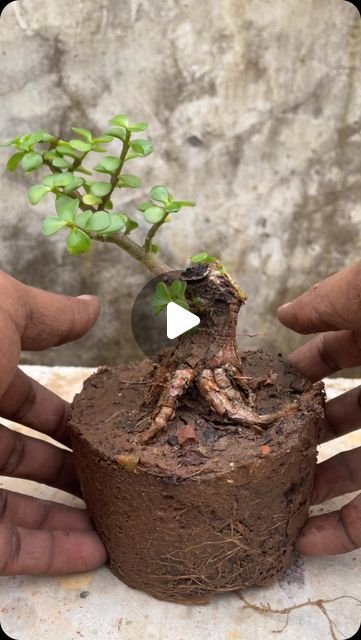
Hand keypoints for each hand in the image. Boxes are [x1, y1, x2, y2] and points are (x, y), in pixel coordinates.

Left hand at [0, 271, 106, 574]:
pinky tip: (91, 553)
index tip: (95, 428)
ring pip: (16, 507)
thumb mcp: (1, 311)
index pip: (21, 401)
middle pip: (21, 457)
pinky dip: (48, 554)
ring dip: (65, 520)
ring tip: (112, 526)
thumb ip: (48, 315)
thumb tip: (91, 307)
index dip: (60, 415)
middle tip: (106, 479)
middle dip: (65, 469)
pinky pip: (5, 547)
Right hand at [277, 260, 360, 554]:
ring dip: (319, 487)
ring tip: (276, 502)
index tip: (274, 383)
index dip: (305, 366)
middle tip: (267, 445)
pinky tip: (308, 540)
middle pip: (346, 414)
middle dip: (306, 430)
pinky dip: (344, 531)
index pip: (340, 352)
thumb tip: (286, 313)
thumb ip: (327, 302)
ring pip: (359, 469)